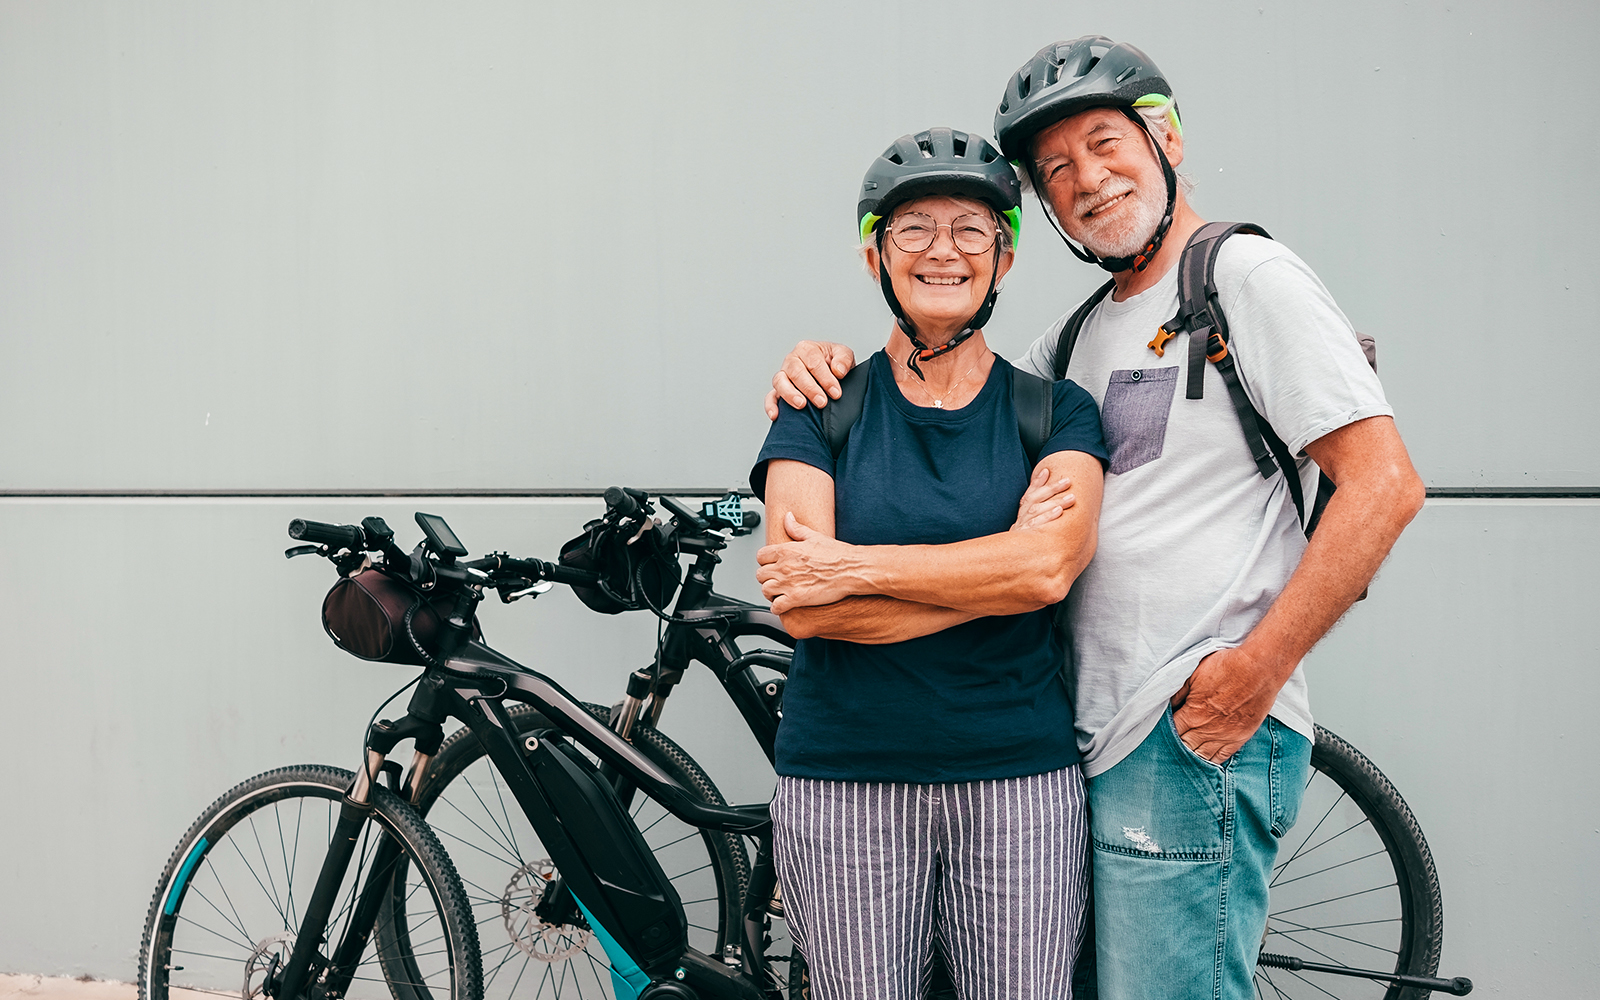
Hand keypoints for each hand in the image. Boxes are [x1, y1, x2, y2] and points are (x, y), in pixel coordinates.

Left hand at [755, 511, 861, 612]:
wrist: (851, 570)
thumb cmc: (837, 554)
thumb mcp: (815, 536)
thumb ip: (797, 528)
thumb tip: (788, 517)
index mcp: (786, 550)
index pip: (760, 556)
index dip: (765, 561)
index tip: (770, 565)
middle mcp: (784, 566)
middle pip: (760, 575)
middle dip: (767, 578)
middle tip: (775, 580)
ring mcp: (789, 583)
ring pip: (765, 590)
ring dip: (770, 593)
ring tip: (778, 593)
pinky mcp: (796, 598)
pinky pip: (776, 607)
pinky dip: (777, 608)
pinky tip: (783, 605)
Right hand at [763, 341, 856, 419]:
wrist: (831, 375)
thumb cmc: (835, 364)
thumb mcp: (844, 356)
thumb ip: (843, 359)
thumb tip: (838, 371)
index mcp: (807, 349)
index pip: (813, 362)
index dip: (825, 378)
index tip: (836, 393)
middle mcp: (792, 360)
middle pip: (796, 372)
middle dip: (810, 388)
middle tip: (822, 402)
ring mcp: (783, 376)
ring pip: (780, 382)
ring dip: (790, 394)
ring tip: (802, 405)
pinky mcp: (778, 391)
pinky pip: (770, 397)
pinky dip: (771, 406)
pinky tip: (776, 415)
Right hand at [1011, 466, 1075, 531]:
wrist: (1010, 564)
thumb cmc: (1028, 537)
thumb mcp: (1031, 522)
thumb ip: (1039, 503)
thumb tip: (1046, 477)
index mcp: (1023, 513)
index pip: (1030, 494)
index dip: (1037, 482)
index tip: (1046, 471)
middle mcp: (1022, 517)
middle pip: (1035, 499)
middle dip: (1052, 488)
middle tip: (1068, 481)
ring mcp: (1023, 526)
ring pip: (1038, 510)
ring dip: (1055, 502)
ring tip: (1071, 497)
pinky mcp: (1026, 536)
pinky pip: (1037, 525)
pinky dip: (1048, 517)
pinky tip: (1059, 511)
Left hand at [1169, 646, 1278, 763]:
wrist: (1258, 670)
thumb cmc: (1227, 668)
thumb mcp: (1194, 674)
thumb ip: (1178, 692)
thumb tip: (1168, 705)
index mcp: (1193, 714)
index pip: (1173, 731)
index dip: (1166, 731)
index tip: (1162, 729)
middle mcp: (1207, 730)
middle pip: (1185, 746)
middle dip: (1177, 745)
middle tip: (1173, 742)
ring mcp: (1225, 736)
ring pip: (1203, 756)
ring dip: (1193, 755)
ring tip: (1187, 753)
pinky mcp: (1240, 737)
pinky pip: (1223, 756)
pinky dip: (1212, 760)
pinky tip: (1206, 759)